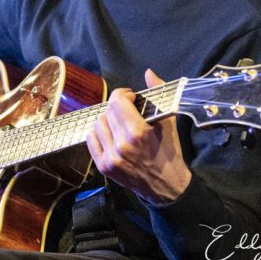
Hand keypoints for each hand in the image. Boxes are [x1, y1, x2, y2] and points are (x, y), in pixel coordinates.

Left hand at [86, 69, 191, 203]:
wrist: (167, 187)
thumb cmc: (169, 152)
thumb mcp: (168, 122)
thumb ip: (158, 94)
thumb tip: (148, 72)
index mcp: (138, 133)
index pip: (117, 101)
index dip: (123, 94)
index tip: (131, 97)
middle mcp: (121, 145)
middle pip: (107, 111)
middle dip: (117, 107)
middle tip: (127, 111)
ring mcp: (110, 157)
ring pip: (97, 123)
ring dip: (108, 120)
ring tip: (120, 125)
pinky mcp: (103, 166)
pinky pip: (91, 138)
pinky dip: (99, 133)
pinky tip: (112, 135)